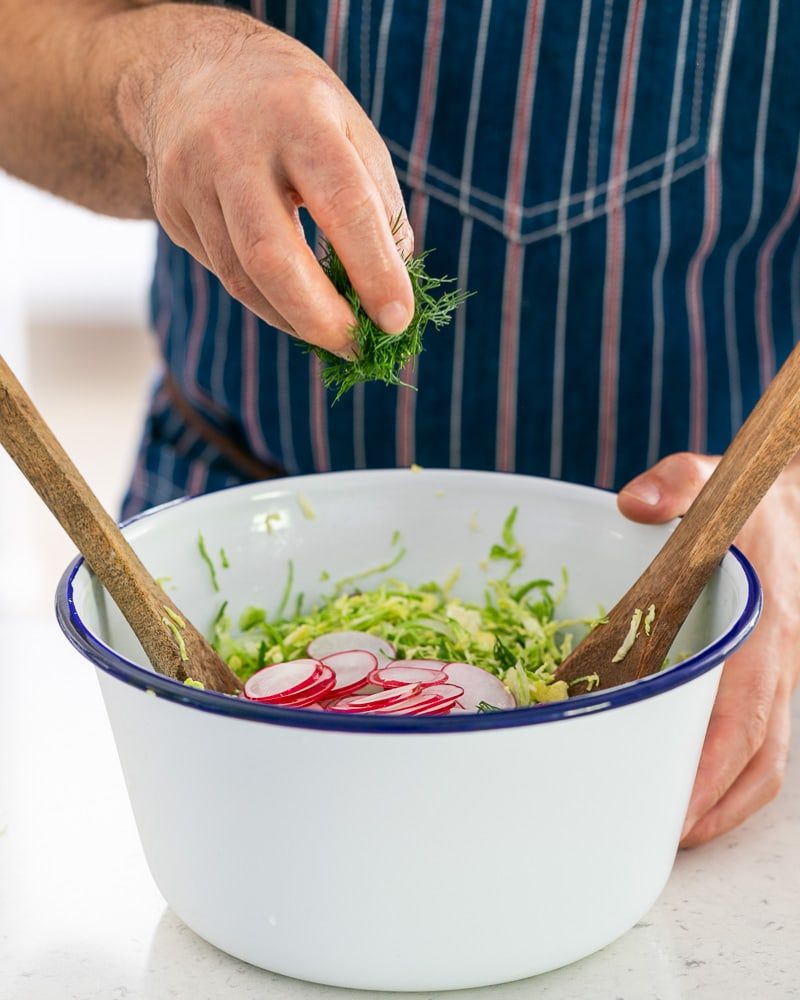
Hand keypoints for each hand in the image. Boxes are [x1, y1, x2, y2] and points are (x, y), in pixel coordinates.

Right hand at [116, 5, 413, 353]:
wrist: (187, 71)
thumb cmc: (294, 108)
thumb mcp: (348, 127)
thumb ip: (378, 203)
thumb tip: (393, 288)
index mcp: (298, 115)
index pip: (343, 204)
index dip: (374, 271)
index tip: (398, 320)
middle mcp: (234, 144)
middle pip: (272, 255)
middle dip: (319, 317)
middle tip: (356, 347)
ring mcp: (191, 178)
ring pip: (242, 277)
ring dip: (294, 320)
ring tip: (333, 336)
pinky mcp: (170, 209)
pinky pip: (224, 274)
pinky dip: (267, 302)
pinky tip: (295, 309)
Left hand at [618, 452, 799, 846]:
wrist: (789, 499)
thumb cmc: (747, 498)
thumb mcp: (712, 479)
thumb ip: (676, 485)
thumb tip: (632, 503)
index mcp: (767, 623)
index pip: (747, 710)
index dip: (714, 765)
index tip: (677, 805)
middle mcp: (780, 659)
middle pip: (759, 754)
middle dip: (714, 805)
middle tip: (657, 839)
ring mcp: (780, 672)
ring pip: (766, 759)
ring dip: (726, 804)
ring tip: (672, 834)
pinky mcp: (767, 676)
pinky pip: (761, 740)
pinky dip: (733, 779)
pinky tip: (693, 793)